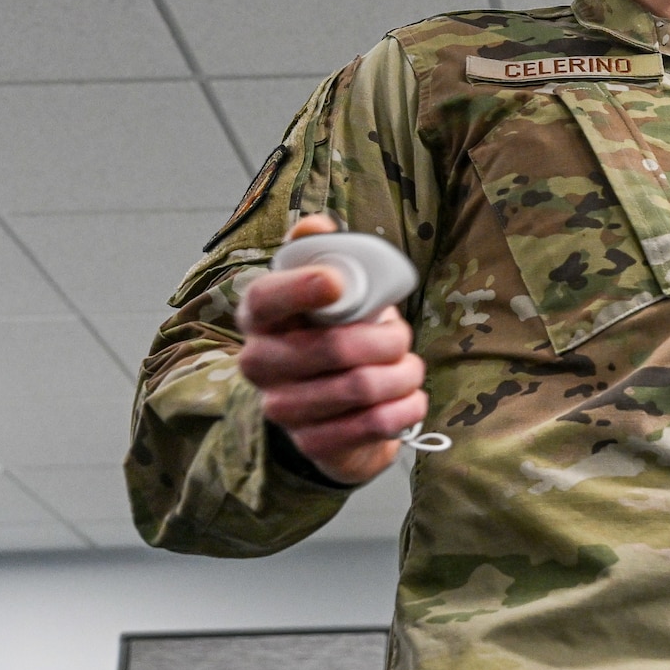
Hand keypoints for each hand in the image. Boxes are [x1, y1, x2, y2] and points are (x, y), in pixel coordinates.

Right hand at [235, 214, 425, 485]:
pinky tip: (411, 397)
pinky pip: (374, 424)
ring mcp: (282, 408)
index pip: (264, 299)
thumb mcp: (322, 292)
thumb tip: (317, 225)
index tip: (338, 284)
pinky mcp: (313, 444)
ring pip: (361, 386)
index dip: (299, 289)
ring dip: (403, 373)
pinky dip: (406, 406)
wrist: (327, 412)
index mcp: (258, 317)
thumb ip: (318, 253)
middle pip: (332, 348)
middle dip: (386, 339)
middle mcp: (259, 363)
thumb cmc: (328, 334)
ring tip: (410, 367)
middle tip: (403, 337)